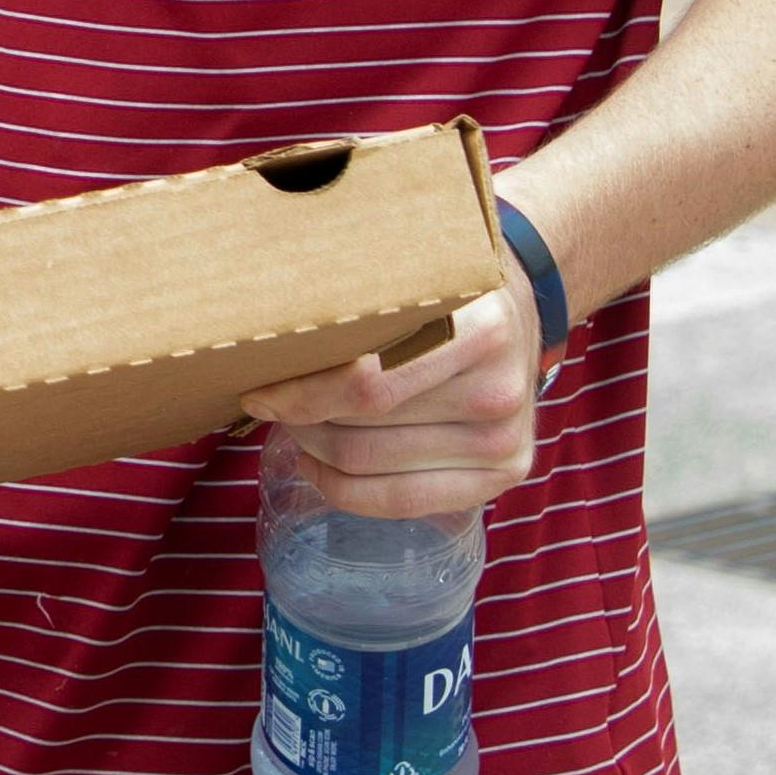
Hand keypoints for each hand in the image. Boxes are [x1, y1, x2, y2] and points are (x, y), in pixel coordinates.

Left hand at [239, 283, 539, 525]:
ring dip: (316, 449)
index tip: (258, 389)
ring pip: (370, 464)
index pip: (367, 381)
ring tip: (298, 424)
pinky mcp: (507, 473)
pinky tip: (318, 465)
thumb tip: (258, 334)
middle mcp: (500, 389)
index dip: (300, 393)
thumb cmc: (441, 291)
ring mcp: (506, 438)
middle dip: (301, 418)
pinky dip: (345, 489)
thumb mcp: (407, 273)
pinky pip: (403, 501)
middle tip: (275, 402)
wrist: (517, 309)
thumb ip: (350, 298)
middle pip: (362, 426)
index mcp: (480, 328)